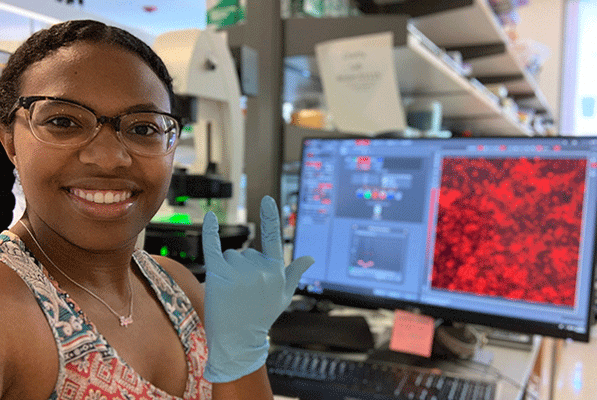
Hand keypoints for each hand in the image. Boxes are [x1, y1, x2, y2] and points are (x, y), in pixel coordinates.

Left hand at [201, 196, 313, 382]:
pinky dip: (210, 232)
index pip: (273, 238)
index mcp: (276, 271)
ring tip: (232, 292)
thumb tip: (310, 258)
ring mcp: (238, 274)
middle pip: (246, 252)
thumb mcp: (283, 296)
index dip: (270, 217)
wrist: (237, 341)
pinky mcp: (217, 277)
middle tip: (243, 292)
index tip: (266, 200)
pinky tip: (211, 217)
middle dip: (243, 267)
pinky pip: (213, 248)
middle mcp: (259, 270)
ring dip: (229, 269)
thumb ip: (295, 274)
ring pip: (230, 255)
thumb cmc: (261, 317)